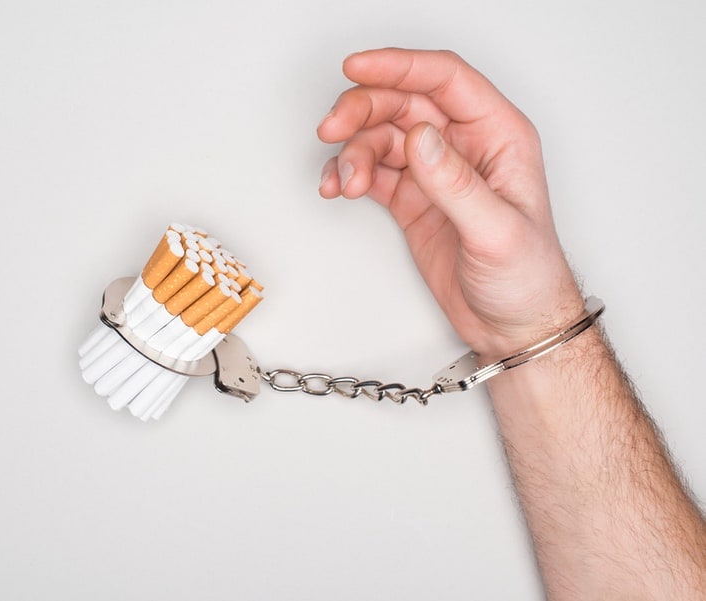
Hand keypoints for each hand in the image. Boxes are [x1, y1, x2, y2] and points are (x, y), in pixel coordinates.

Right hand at [317, 48, 583, 359]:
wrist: (514, 327)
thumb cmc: (527, 277)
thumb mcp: (497, 230)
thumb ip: (456, 183)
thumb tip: (420, 138)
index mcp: (498, 135)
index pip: (445, 80)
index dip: (399, 66)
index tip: (359, 68)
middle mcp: (464, 145)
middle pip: (403, 101)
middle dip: (362, 109)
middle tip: (333, 128)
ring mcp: (434, 171)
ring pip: (381, 135)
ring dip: (352, 151)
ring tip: (344, 182)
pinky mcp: (412, 197)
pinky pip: (372, 170)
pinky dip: (348, 174)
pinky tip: (339, 188)